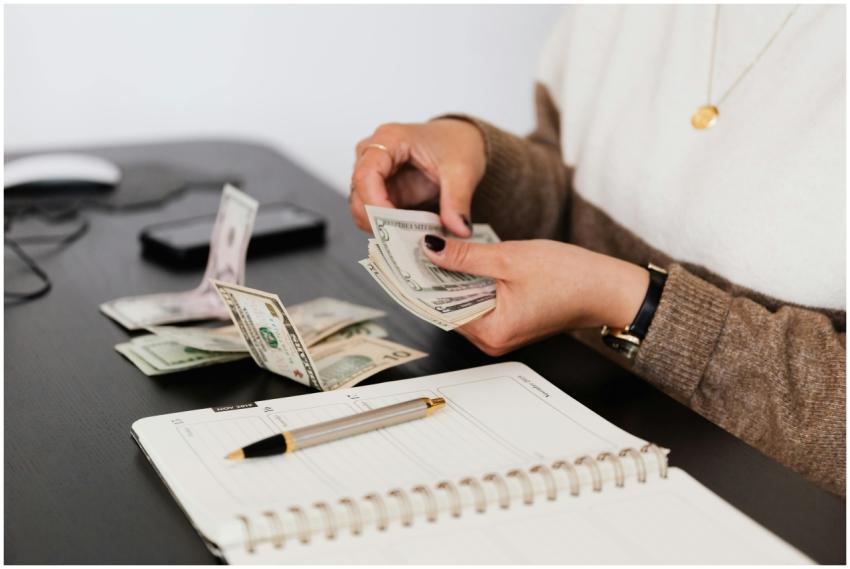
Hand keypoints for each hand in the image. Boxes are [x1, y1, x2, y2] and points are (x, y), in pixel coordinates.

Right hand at [350, 119, 486, 236]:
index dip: (375, 203)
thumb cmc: (457, 143)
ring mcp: (374, 173)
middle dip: (377, 221)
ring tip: (410, 238)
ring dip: (382, 227)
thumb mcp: (463, 170)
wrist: (462, 141)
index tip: (394, 226)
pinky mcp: (381, 191)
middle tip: (404, 240)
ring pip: (362, 208)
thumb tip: (459, 229)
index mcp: (389, 139)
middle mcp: (373, 154)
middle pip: (358, 194)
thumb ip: (458, 200)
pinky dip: (388, 228)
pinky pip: (374, 214)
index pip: (366, 174)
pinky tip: (408, 234)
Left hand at [420, 235, 649, 355]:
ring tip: (437, 249)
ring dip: (452, 279)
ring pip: (462, 304)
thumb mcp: (509, 258)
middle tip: (415, 247)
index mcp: (491, 331)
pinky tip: (464, 261)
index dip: (420, 282)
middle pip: (448, 308)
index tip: (402, 259)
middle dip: (433, 278)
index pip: (438, 308)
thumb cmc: (570, 277)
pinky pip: (479, 303)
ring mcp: (501, 334)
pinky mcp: (509, 323)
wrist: (607, 288)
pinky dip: (470, 283)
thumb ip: (465, 256)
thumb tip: (431, 249)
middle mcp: (492, 340)